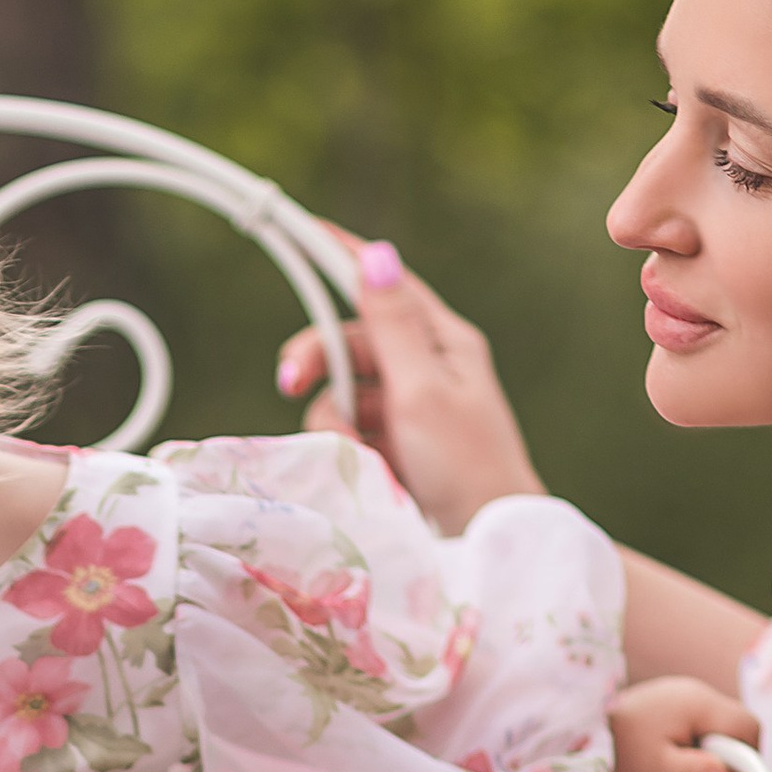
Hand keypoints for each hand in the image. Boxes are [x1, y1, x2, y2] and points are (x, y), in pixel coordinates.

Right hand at [275, 227, 545, 535]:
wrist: (483, 544)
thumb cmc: (465, 466)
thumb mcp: (424, 390)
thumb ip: (394, 328)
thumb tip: (377, 257)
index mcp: (444, 341)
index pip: (387, 283)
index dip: (344, 256)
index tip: (303, 228)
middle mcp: (424, 368)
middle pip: (350, 341)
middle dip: (319, 359)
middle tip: (288, 379)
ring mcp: (405, 411)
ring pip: (340, 391)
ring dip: (336, 421)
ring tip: (359, 455)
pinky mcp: (390, 449)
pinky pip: (346, 432)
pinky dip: (345, 448)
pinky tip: (365, 471)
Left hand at [605, 674, 758, 771]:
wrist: (576, 741)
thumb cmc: (618, 758)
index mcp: (697, 703)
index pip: (749, 727)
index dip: (747, 758)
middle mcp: (694, 691)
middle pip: (735, 726)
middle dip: (724, 754)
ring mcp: (681, 693)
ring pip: (717, 727)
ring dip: (706, 750)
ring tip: (672, 764)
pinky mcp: (670, 702)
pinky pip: (698, 724)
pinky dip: (691, 743)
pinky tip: (664, 754)